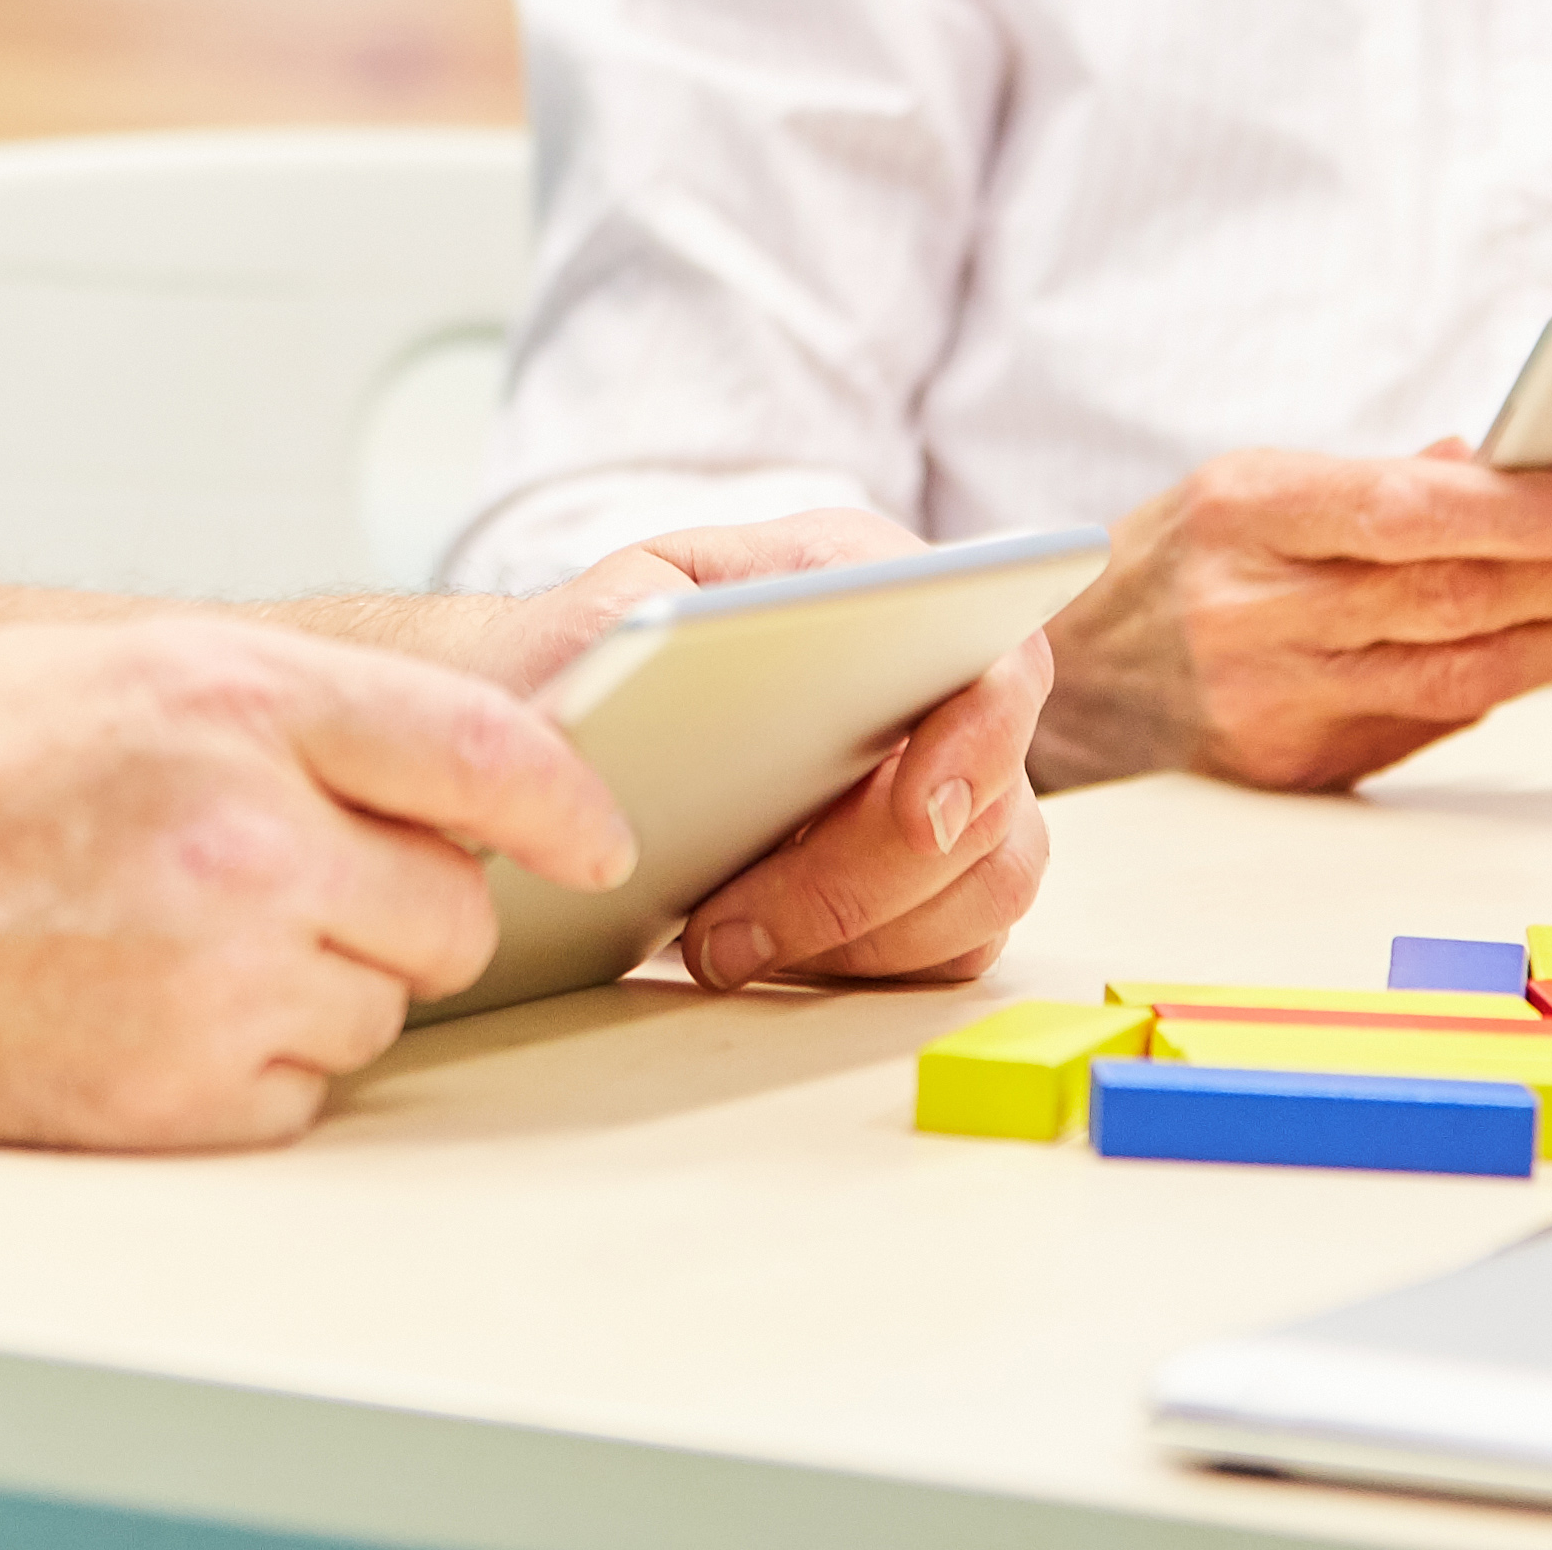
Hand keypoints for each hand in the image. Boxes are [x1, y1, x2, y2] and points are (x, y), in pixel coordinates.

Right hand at [0, 614, 636, 1150]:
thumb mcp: (106, 668)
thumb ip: (288, 709)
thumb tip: (455, 785)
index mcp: (224, 693)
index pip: (484, 750)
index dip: (566, 805)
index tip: (597, 841)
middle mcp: (235, 829)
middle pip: (448, 905)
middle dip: (393, 903)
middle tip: (266, 883)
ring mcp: (203, 973)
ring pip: (378, 1010)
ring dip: (310, 986)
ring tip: (152, 939)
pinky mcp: (165, 1097)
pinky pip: (299, 1095)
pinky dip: (245, 1068)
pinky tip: (126, 1011)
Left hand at [249, 512, 1049, 989]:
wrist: (555, 715)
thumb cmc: (585, 652)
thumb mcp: (598, 611)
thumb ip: (645, 621)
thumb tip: (678, 652)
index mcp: (877, 588)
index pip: (996, 660)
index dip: (983, 741)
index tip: (920, 816)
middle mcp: (934, 682)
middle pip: (990, 802)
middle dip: (858, 883)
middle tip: (727, 931)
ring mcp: (944, 780)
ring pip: (986, 881)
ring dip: (859, 935)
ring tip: (720, 947)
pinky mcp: (930, 872)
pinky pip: (953, 941)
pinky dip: (868, 962)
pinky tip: (769, 954)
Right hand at [1039, 447, 1551, 794]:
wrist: (1070, 679)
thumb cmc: (1177, 561)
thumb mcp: (1248, 487)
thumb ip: (1375, 483)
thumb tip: (1502, 461)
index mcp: (1242, 513)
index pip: (1409, 514)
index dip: (1527, 514)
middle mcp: (1254, 612)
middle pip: (1458, 600)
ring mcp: (1276, 702)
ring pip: (1467, 674)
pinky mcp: (1301, 768)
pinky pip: (1439, 724)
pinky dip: (1521, 683)